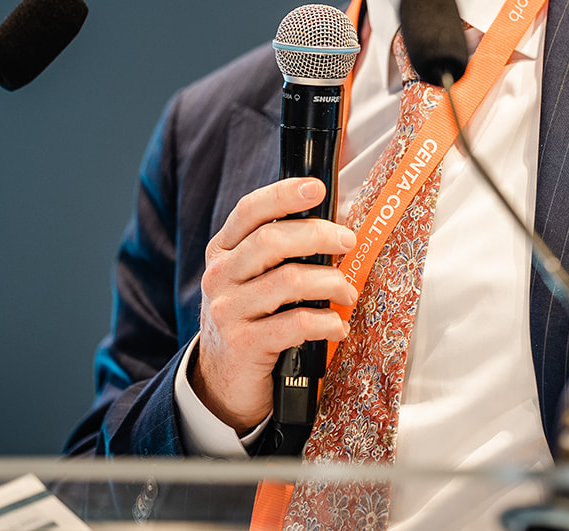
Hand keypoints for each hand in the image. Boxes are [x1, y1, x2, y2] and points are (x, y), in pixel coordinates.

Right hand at [190, 177, 357, 432]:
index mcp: (223, 250)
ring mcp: (228, 310)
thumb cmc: (251, 319)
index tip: (317, 187)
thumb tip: (334, 226)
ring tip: (348, 292)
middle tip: (349, 241)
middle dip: (319, 235)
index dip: (283, 194)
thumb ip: (278, 252)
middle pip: (272, 240)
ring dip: (330, 282)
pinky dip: (325, 322)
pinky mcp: (243, 344)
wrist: (222, 380)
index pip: (250, 211)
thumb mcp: (252, 279)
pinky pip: (295, 324)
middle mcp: (220, 275)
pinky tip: (337, 326)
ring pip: (289, 280)